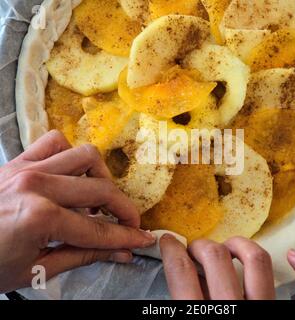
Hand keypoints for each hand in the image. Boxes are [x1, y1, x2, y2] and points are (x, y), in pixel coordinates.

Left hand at [0, 130, 155, 292]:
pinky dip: (70, 155)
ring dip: (101, 178)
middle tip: (130, 224)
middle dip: (123, 210)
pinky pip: (54, 142)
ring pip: (85, 156)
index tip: (143, 239)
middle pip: (100, 191)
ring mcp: (26, 168)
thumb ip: (85, 255)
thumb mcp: (36, 269)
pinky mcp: (17, 160)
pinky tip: (70, 176)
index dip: (125, 237)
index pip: (98, 229)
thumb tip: (121, 252)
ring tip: (98, 199)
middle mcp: (36, 186)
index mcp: (39, 218)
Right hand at [160, 235, 294, 299]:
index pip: (182, 275)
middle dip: (202, 247)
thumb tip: (175, 286)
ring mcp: (271, 312)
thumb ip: (182, 306)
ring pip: (257, 261)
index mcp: (206, 318)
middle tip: (198, 249)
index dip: (171, 252)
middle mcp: (237, 312)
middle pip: (216, 259)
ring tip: (232, 246)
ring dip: (241, 245)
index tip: (169, 243)